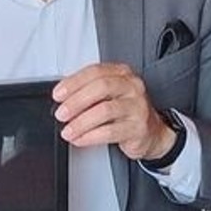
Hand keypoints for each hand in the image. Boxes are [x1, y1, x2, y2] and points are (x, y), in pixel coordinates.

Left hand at [53, 63, 174, 160]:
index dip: (73, 83)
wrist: (152, 132)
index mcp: (122, 73)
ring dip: (80, 122)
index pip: (94, 72)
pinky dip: (90, 137)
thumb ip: (88, 90)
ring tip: (68, 130)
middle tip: (61, 113)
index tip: (58, 94)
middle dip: (76, 102)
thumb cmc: (125, 110)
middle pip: (100, 88)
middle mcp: (132, 87)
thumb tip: (62, 97)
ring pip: (104, 111)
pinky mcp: (138, 128)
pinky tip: (80, 139)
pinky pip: (110, 132)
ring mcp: (137, 107)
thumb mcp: (109, 94)